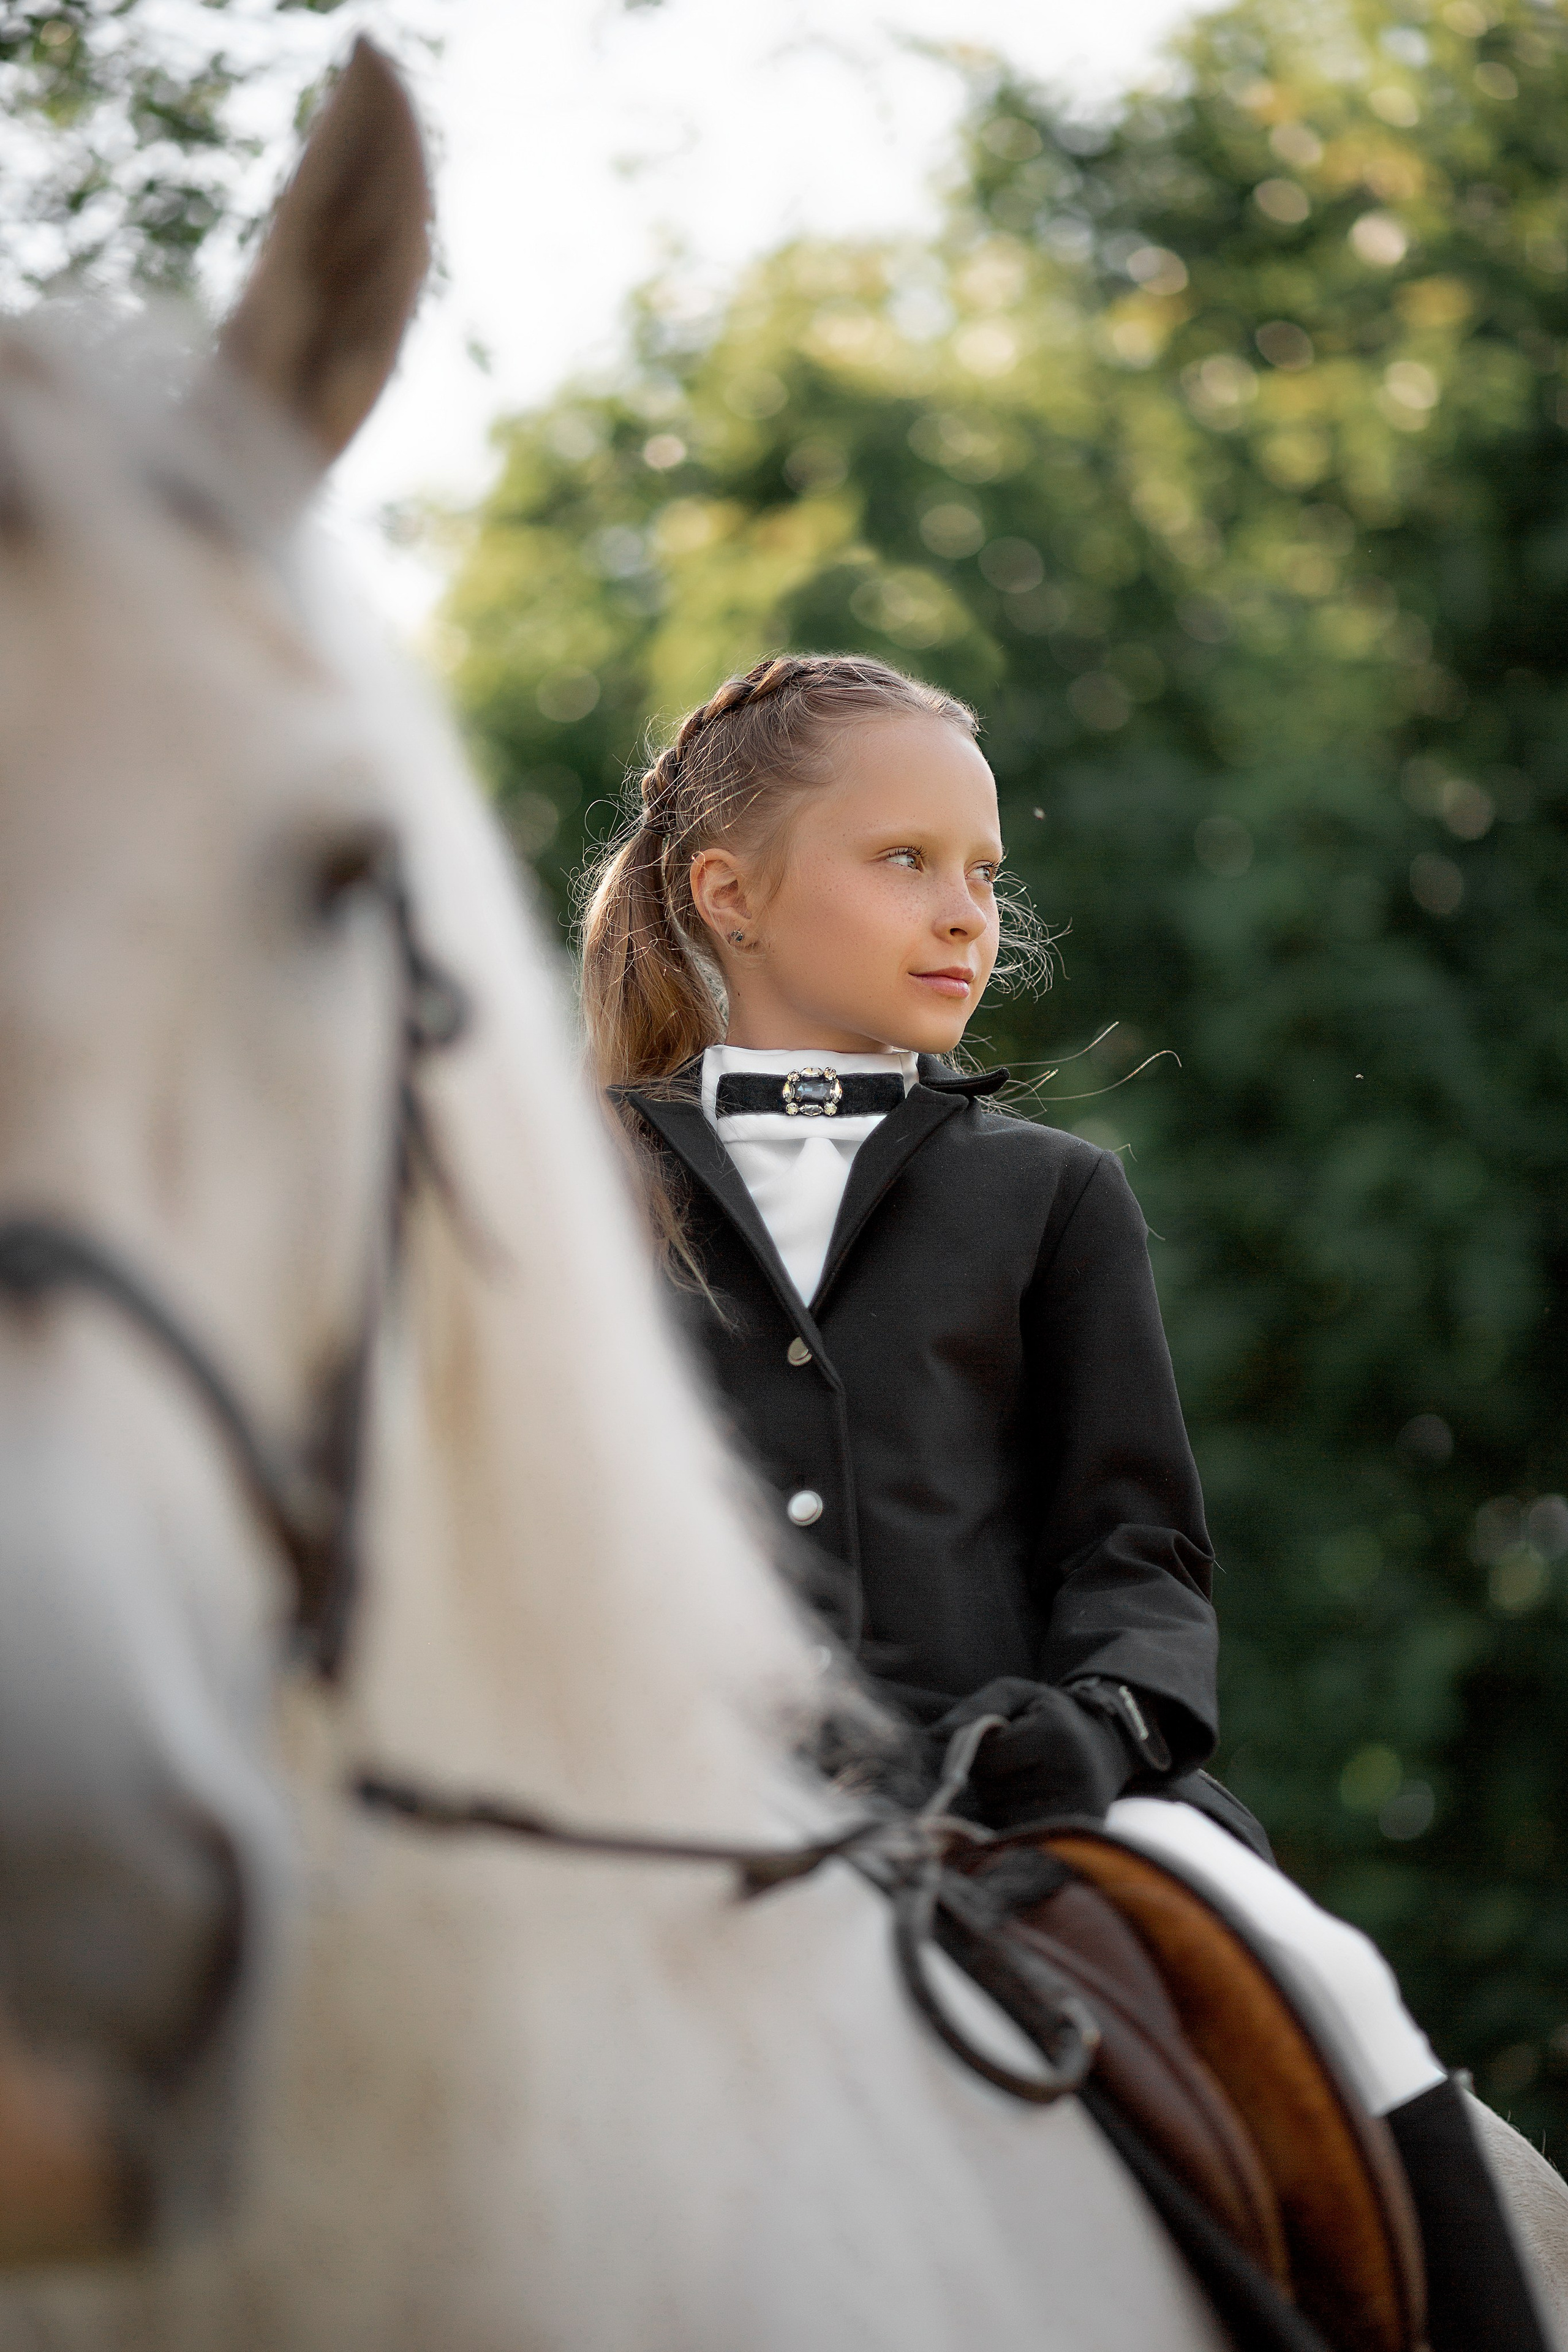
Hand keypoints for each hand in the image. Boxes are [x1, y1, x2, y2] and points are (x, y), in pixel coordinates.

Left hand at [928, 1678, 1133, 1828]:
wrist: (1106, 1745)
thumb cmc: (1050, 1716)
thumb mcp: (1017, 1695)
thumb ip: (976, 1706)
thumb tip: (934, 1734)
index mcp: (1056, 1733)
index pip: (988, 1757)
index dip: (980, 1750)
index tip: (998, 1740)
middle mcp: (1074, 1773)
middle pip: (994, 1791)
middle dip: (989, 1778)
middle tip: (1013, 1762)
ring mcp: (1081, 1808)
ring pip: (1004, 1817)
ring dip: (1000, 1802)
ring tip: (1024, 1781)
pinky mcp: (1082, 1833)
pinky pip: (1023, 1837)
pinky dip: (1015, 1822)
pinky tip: (1031, 1803)